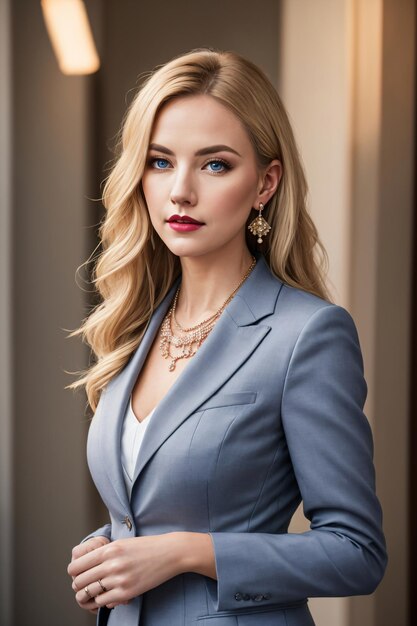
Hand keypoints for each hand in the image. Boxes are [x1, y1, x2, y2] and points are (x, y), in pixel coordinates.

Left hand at [67, 533, 183, 609]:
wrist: (170, 552)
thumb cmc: (146, 547)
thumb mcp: (122, 543)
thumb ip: (104, 553)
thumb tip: (85, 566)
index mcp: (108, 549)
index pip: (76, 566)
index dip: (74, 573)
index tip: (78, 575)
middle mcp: (111, 564)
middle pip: (79, 582)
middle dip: (79, 586)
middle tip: (84, 586)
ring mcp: (119, 579)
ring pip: (88, 594)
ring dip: (87, 596)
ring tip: (92, 594)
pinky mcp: (127, 592)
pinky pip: (102, 602)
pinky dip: (101, 601)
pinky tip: (107, 596)